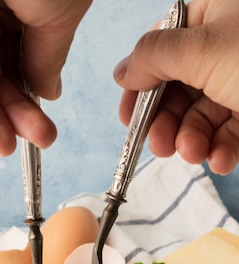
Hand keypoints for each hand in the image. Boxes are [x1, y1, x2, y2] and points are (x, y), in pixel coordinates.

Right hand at [113, 0, 238, 174]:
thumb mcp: (203, 49)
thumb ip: (154, 58)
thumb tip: (122, 71)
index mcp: (211, 16)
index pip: (160, 52)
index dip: (141, 88)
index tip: (128, 120)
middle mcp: (224, 47)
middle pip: (178, 90)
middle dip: (168, 124)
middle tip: (160, 147)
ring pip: (201, 116)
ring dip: (193, 141)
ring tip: (195, 154)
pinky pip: (228, 132)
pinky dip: (221, 149)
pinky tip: (221, 159)